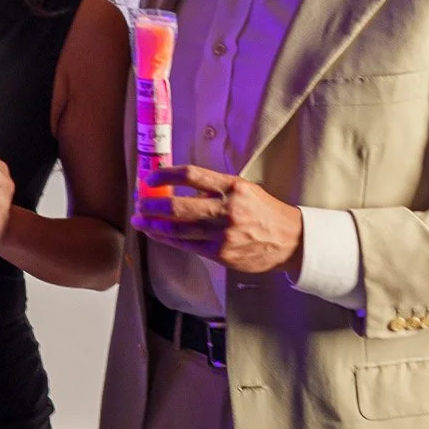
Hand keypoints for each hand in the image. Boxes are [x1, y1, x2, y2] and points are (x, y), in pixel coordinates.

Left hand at [133, 165, 302, 275]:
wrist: (290, 241)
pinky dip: (167, 239)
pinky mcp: (221, 254)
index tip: (151, 176)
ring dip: (153, 223)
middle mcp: (226, 210)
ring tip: (139, 219)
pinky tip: (155, 233)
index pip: (191, 174)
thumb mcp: (242, 189)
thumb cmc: (263, 211)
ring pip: (177, 229)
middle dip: (151, 203)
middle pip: (178, 205)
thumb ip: (213, 187)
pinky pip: (186, 245)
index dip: (165, 174)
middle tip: (139, 200)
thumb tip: (176, 185)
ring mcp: (223, 234)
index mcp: (232, 187)